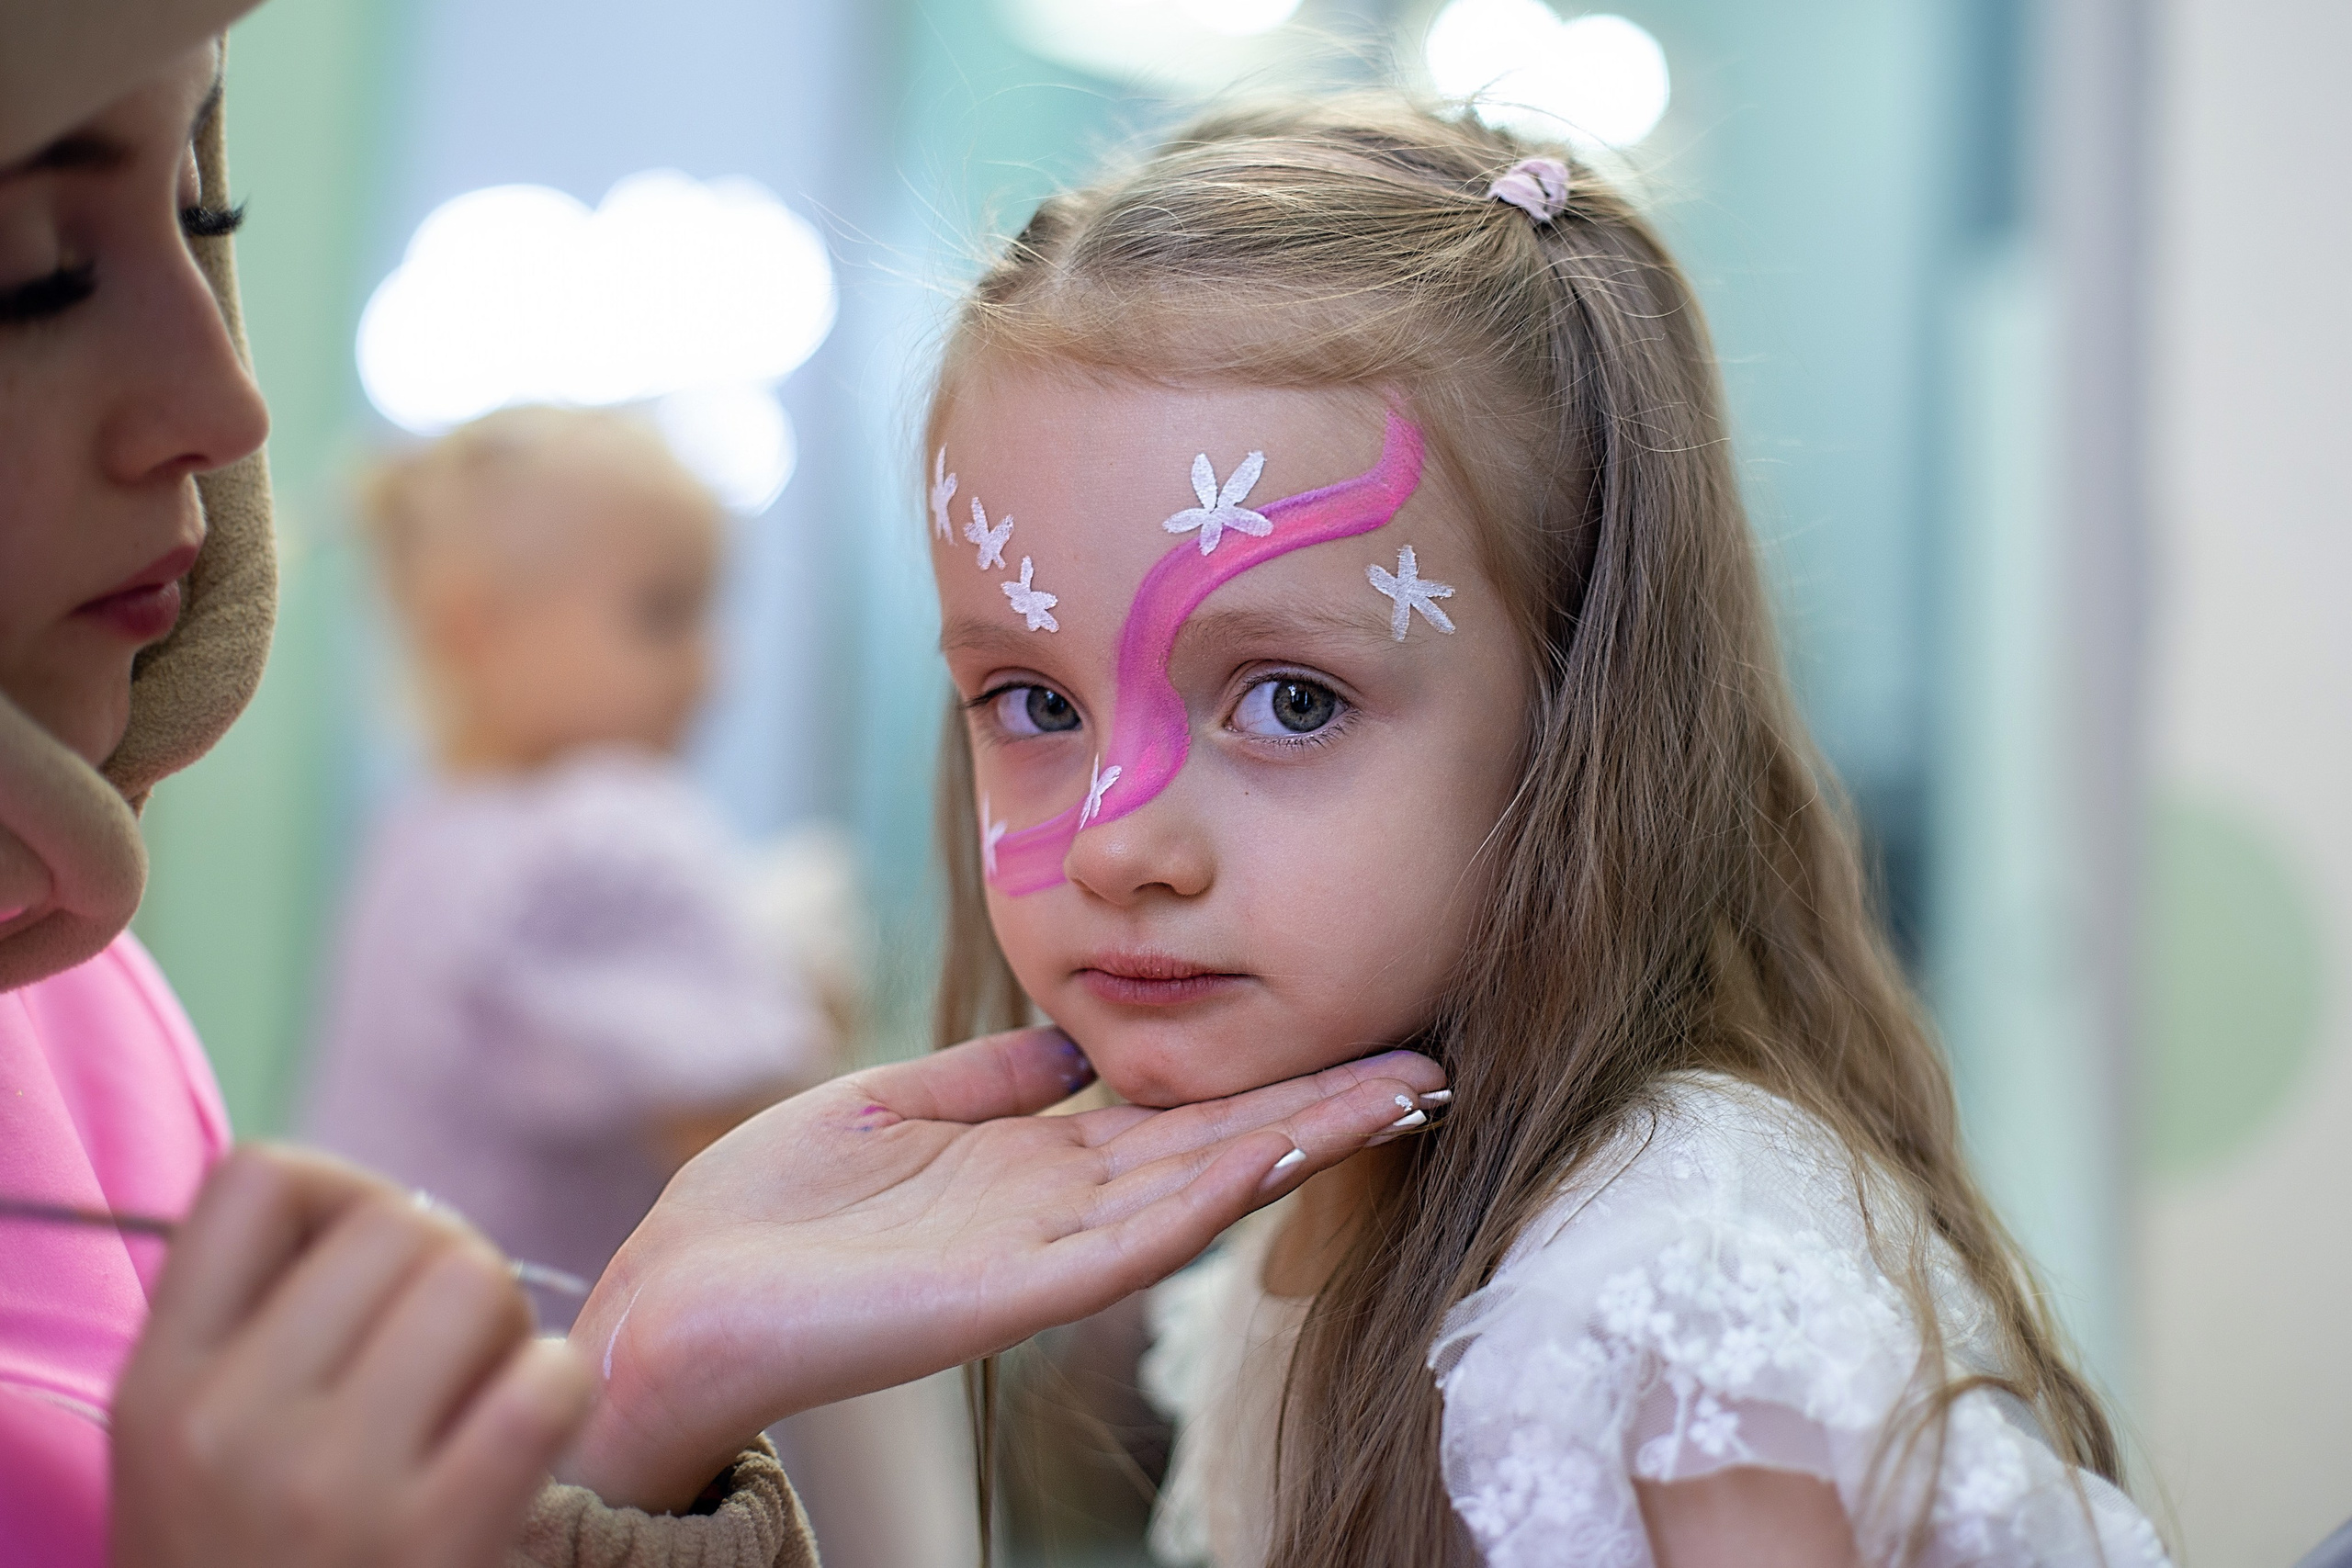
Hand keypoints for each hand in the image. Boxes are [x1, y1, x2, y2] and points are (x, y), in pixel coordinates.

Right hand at [111, 1147, 596, 1567]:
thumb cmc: (260, 1566)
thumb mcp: (195, 1453)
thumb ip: (255, 1329)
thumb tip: (381, 1207)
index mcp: (160, 1388)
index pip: (255, 1178)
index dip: (341, 1194)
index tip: (362, 1264)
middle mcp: (227, 1425)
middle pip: (398, 1222)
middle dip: (446, 1267)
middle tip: (443, 1352)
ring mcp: (330, 1485)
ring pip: (476, 1280)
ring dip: (505, 1329)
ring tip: (477, 1398)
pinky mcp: (438, 1538)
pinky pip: (547, 1381)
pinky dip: (561, 1394)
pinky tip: (527, 1442)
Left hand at [564, 1027, 1445, 1510]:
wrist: (679, 1300)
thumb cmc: (767, 1209)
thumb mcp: (887, 1104)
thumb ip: (986, 1079)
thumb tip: (1069, 1043)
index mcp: (1033, 1165)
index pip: (1178, 1113)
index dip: (1269, 1074)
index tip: (1353, 1031)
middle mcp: (1061, 1209)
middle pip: (1218, 1147)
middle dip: (1321, 1107)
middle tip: (1426, 1061)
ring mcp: (1048, 1252)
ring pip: (1202, 1188)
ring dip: (1299, 1142)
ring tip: (1395, 1093)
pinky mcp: (1016, 1289)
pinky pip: (1137, 1235)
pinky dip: (1215, 1190)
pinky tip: (1282, 1145)